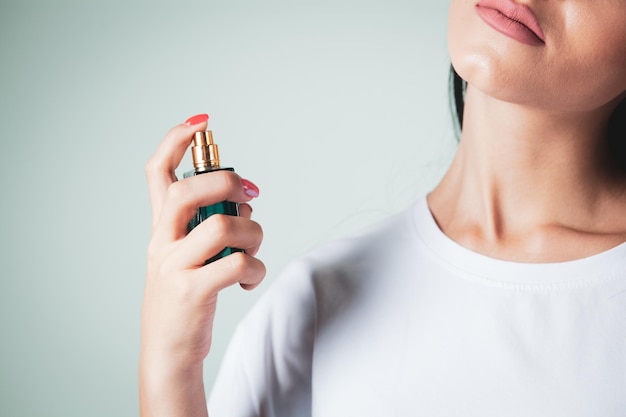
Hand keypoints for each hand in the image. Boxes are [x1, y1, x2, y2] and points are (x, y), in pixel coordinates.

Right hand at [140, 114, 264, 415]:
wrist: (167, 349)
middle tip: (248, 197)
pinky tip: (249, 278)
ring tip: (253, 248)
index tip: (201, 122)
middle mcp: (162, 242)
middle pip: (188, 191)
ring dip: (253, 233)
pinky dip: (255, 268)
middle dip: (227, 183)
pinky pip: (237, 264)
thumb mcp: (188, 254)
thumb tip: (245, 199)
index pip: (157, 172)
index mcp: (161, 227)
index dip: (176, 140)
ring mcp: (174, 267)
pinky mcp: (193, 292)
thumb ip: (210, 222)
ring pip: (222, 227)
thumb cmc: (187, 294)